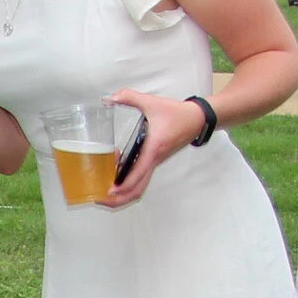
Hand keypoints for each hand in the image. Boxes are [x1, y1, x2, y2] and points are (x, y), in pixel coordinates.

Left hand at [98, 89, 206, 207]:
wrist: (197, 119)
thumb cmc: (176, 113)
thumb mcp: (152, 102)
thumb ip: (130, 97)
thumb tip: (110, 97)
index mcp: (153, 149)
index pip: (138, 174)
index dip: (123, 185)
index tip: (109, 191)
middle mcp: (154, 160)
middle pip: (137, 190)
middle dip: (119, 200)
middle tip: (100, 199)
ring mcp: (155, 163)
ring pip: (139, 187)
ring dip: (122, 195)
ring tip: (103, 193)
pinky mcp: (155, 162)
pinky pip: (141, 179)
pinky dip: (128, 184)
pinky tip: (114, 176)